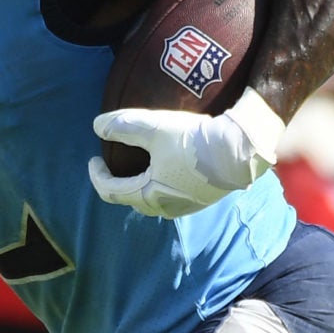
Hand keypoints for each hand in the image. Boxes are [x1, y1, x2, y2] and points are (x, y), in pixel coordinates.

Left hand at [90, 93, 285, 219]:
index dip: (97, 176)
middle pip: (133, 200)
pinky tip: (172, 170)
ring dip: (143, 188)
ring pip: (155, 202)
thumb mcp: (154, 128)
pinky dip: (164, 186)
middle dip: (119, 185)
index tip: (94, 161)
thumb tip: (97, 126)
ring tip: (143, 168)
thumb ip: (123, 126)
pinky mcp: (204, 199)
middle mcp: (166, 206)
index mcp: (148, 194)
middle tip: (116, 165)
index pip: (111, 192)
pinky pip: (175, 197)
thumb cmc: (194, 140)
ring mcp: (187, 206)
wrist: (240, 150)